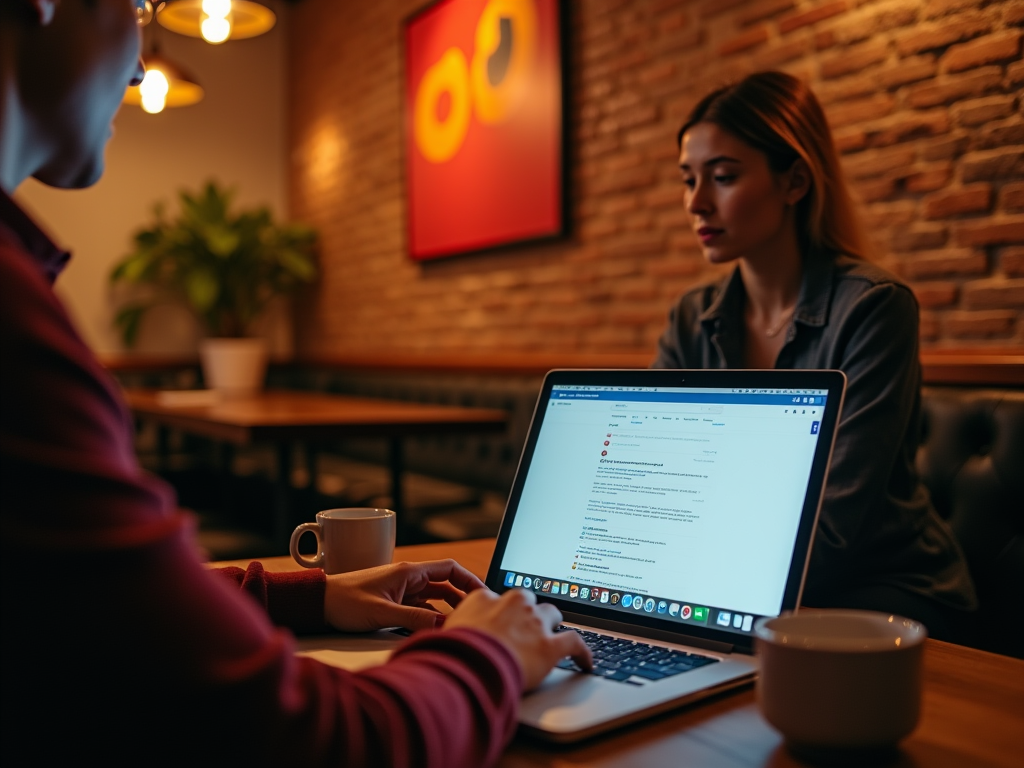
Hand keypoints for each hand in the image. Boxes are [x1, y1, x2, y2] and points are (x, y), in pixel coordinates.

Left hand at [324, 559, 484, 632]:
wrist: (318, 604)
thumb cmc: (345, 602)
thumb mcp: (383, 613)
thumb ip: (415, 620)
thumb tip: (444, 626)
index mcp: (409, 572)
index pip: (450, 569)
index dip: (470, 579)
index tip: (484, 594)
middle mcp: (408, 578)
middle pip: (446, 585)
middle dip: (463, 598)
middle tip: (477, 615)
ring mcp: (401, 590)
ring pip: (433, 598)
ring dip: (447, 610)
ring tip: (460, 625)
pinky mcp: (392, 602)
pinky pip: (419, 608)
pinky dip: (430, 618)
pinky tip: (435, 631)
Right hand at [443, 588, 591, 690]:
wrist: (468, 669)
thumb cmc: (452, 655)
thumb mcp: (446, 633)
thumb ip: (457, 627)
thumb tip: (454, 637)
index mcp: (484, 597)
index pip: (498, 598)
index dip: (501, 612)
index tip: (502, 621)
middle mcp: (513, 604)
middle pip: (528, 600)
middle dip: (528, 612)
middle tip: (525, 629)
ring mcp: (534, 622)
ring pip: (552, 615)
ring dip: (551, 625)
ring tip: (552, 637)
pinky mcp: (551, 645)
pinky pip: (575, 643)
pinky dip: (583, 652)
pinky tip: (586, 661)